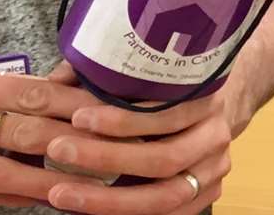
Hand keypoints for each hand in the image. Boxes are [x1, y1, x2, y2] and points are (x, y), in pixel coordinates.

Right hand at [0, 53, 112, 206]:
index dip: (69, 105)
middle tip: (108, 156)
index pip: (25, 91)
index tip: (105, 114)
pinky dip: (0, 198)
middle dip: (65, 146)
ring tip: (75, 189)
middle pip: (16, 132)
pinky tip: (29, 200)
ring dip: (38, 182)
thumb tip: (54, 85)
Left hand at [36, 62, 236, 213]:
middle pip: (163, 158)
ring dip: (109, 200)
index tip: (78, 117)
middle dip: (107, 158)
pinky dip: (126, 214)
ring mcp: (213, 172)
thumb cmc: (173, 87)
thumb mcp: (151, 73)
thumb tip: (58, 80)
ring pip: (164, 197)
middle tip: (58, 151)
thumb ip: (108, 75)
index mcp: (206, 98)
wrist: (215, 109)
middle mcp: (214, 137)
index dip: (122, 119)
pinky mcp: (206, 197)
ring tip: (62, 194)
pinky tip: (89, 211)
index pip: (165, 113)